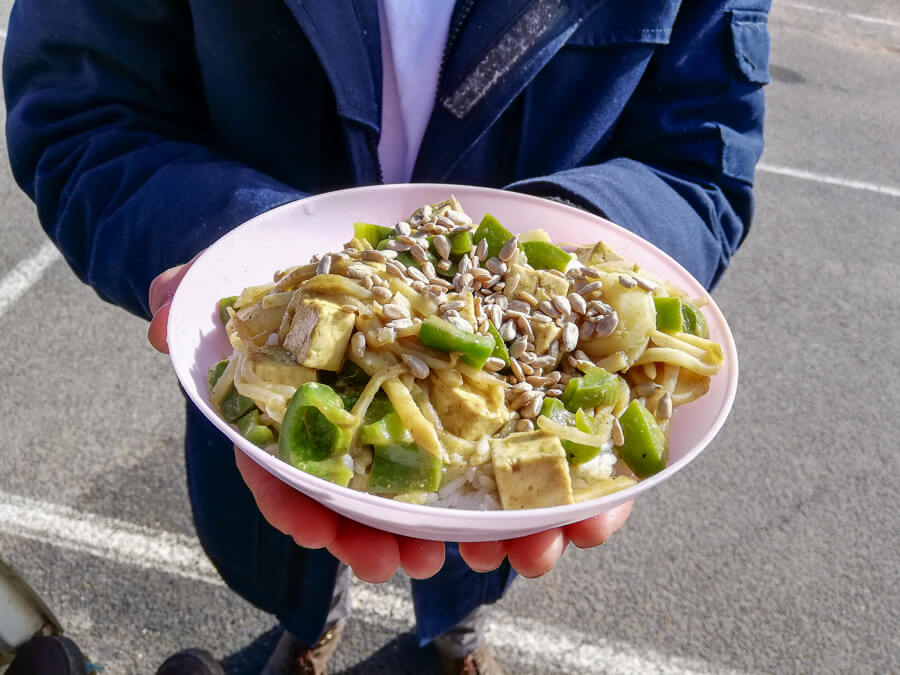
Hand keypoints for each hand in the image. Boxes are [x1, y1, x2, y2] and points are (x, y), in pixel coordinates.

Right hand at [148, 265, 632, 581]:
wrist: (428, 234)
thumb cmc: (339, 264)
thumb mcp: (269, 261)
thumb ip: (211, 286)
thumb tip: (168, 315)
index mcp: (321, 406)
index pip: (296, 465)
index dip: (300, 502)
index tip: (317, 528)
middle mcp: (384, 426)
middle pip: (386, 497)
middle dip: (398, 536)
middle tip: (415, 561)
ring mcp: (450, 422)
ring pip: (465, 494)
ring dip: (492, 533)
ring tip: (516, 553)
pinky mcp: (511, 409)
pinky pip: (537, 461)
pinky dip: (561, 492)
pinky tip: (584, 513)